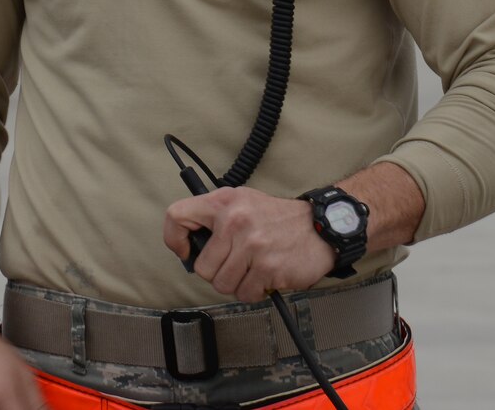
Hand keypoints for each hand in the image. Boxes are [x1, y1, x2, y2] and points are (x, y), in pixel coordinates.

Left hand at [162, 187, 334, 301]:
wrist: (319, 226)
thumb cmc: (276, 217)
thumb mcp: (241, 201)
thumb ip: (215, 217)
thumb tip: (189, 246)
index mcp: (223, 202)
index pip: (177, 216)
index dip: (174, 239)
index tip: (186, 251)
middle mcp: (234, 221)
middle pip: (202, 267)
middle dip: (217, 272)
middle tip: (234, 264)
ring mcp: (252, 246)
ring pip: (222, 284)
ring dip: (236, 284)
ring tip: (250, 269)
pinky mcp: (268, 268)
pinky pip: (246, 294)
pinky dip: (254, 291)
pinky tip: (264, 277)